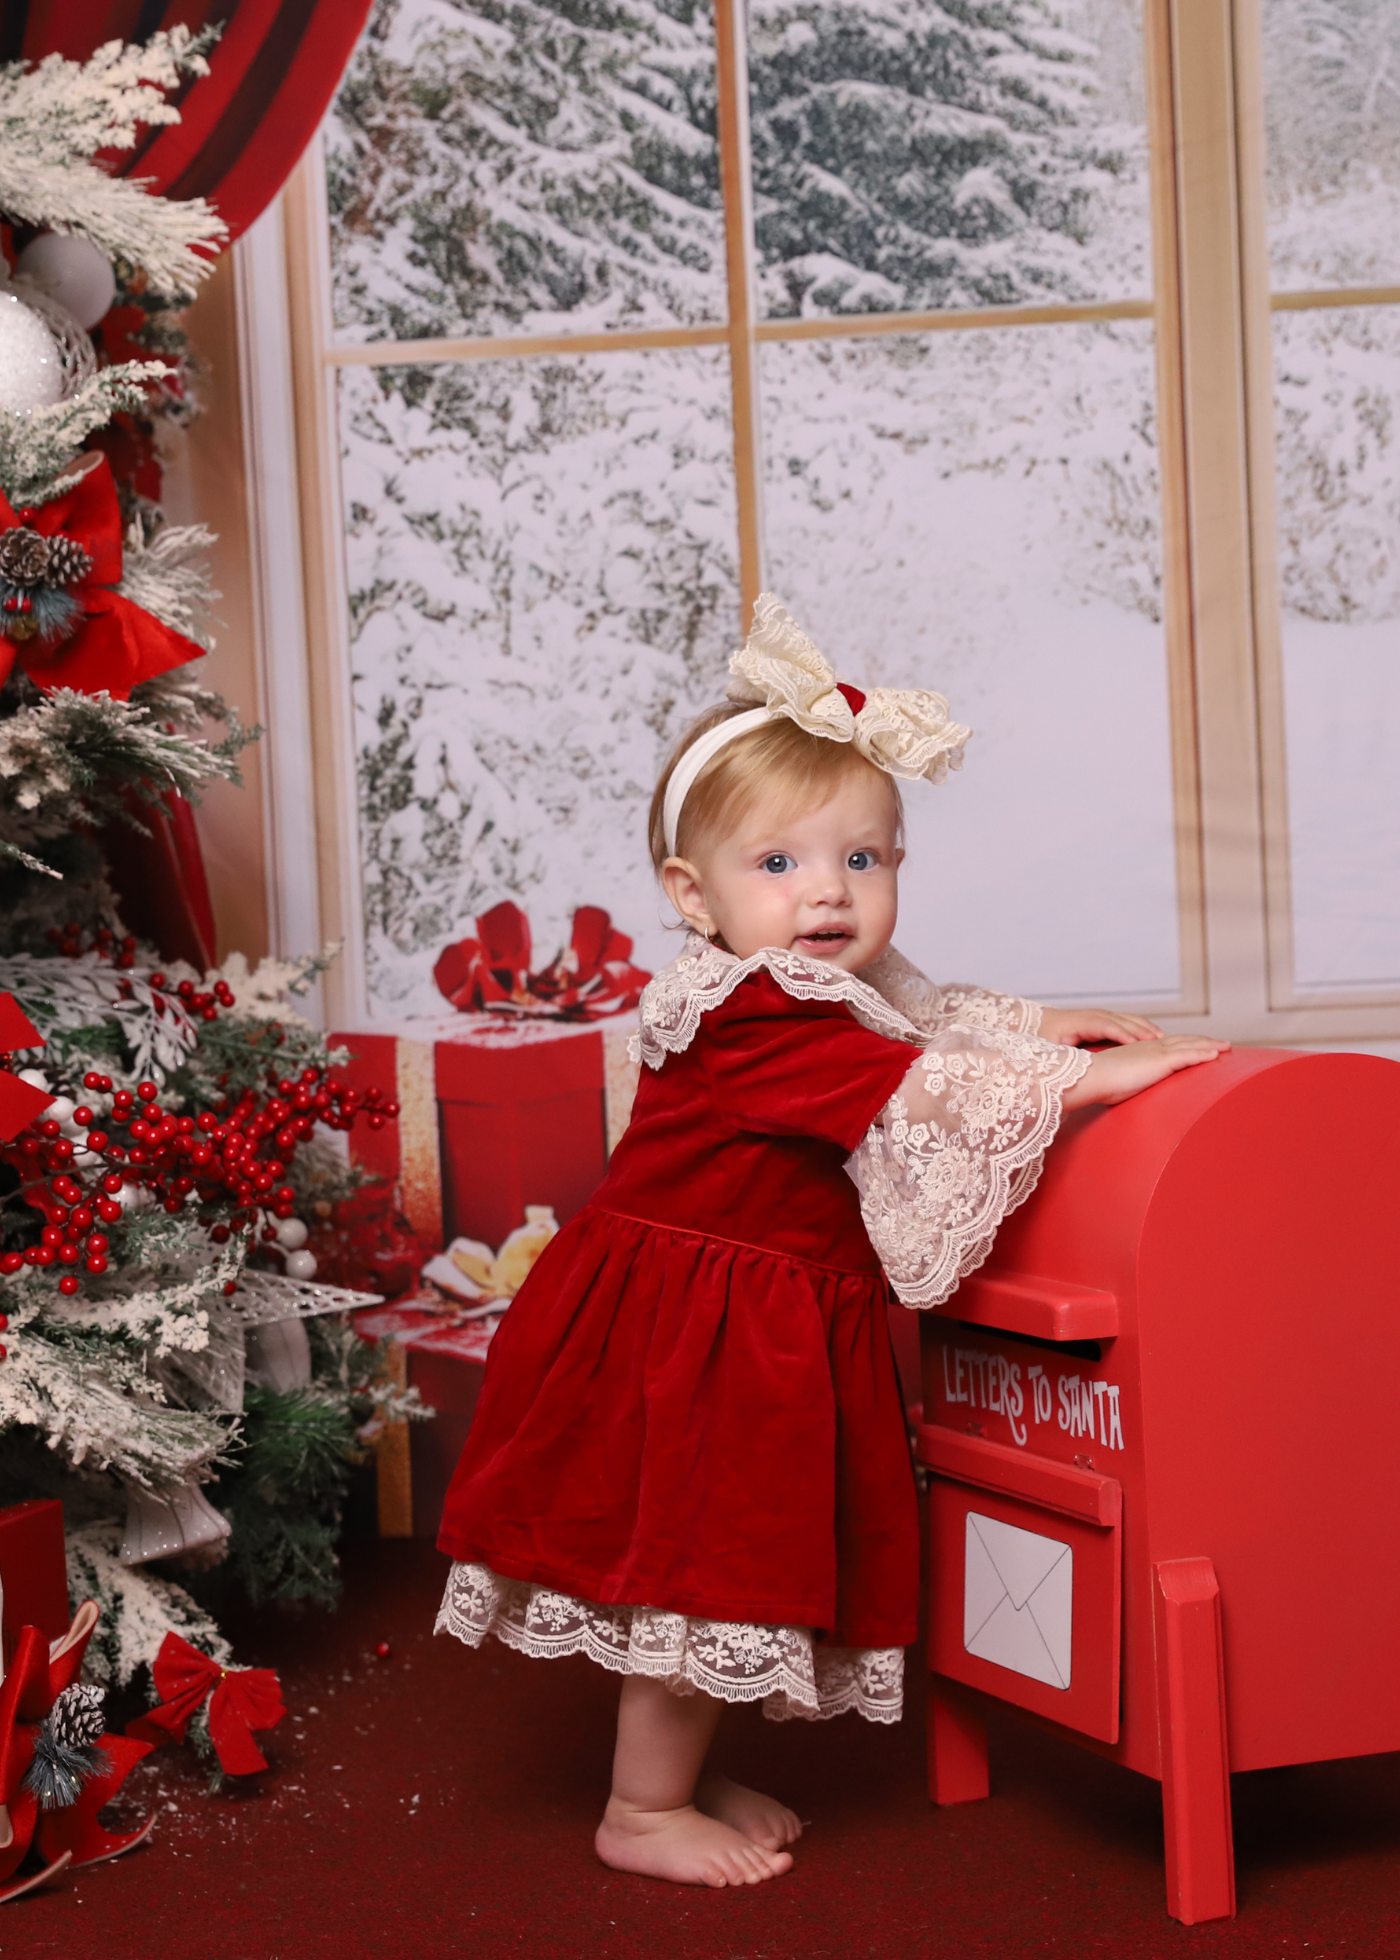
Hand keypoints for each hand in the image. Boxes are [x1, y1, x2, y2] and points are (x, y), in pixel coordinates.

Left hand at [1038, 1006, 1162, 1046]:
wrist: (1035, 1022)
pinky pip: (1126, 1023)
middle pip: (1120, 1020)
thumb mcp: (1047, 1045)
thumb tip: (1065, 1065)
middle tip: (1159, 1040)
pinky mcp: (1104, 1022)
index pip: (1104, 1026)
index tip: (1136, 1042)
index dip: (1121, 1033)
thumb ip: (1058, 1054)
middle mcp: (1092, 1016)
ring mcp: (1099, 1016)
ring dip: (1144, 1027)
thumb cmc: (1041, 1037)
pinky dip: (1140, 1028)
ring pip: (1126, 1020)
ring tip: (1162, 1039)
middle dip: (1139, 1029)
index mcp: (1078, 1022)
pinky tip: (1152, 1037)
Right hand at [1062, 1035, 1230, 1109]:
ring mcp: (1157, 1053)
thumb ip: (1130, 1085)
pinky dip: (1203, 1054)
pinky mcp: (1160, 1061)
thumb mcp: (1119, 1083)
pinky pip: (1188, 1055)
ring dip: (1210, 1045)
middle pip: (1185, 1040)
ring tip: (1226, 1047)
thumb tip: (1129, 1097)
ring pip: (1191, 1045)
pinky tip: (1216, 1055)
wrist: (1092, 1077)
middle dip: (1204, 1041)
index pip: (1170, 1044)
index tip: (1200, 1045)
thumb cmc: (1100, 1084)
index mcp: (1142, 1052)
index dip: (1187, 1043)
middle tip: (1221, 1043)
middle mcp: (1151, 1048)